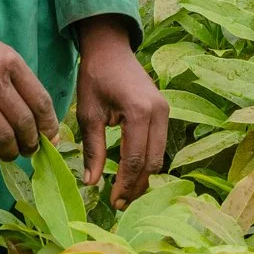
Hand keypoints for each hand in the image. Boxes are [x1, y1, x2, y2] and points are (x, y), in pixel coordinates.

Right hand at [0, 21, 56, 162]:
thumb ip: (16, 78)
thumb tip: (37, 116)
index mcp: (10, 61)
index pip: (40, 101)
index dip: (49, 126)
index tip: (50, 139)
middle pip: (24, 123)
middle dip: (31, 143)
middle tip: (29, 150)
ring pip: (3, 137)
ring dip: (11, 152)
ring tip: (9, 154)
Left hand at [74, 16, 167, 209]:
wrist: (110, 48)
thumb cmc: (95, 77)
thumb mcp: (88, 113)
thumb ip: (92, 148)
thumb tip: (90, 183)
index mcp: (138, 111)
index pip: (134, 159)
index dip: (124, 184)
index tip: (112, 202)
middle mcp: (158, 112)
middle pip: (152, 162)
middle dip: (136, 186)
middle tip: (119, 204)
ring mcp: (165, 111)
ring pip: (159, 155)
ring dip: (143, 176)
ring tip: (125, 193)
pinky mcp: (165, 111)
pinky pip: (159, 144)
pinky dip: (147, 161)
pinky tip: (132, 173)